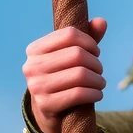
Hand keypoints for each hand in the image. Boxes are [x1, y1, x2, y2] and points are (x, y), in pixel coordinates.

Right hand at [23, 18, 107, 132]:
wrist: (48, 110)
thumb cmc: (62, 75)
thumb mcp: (71, 54)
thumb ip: (87, 37)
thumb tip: (101, 22)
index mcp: (35, 49)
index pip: (69, 34)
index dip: (89, 42)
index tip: (95, 52)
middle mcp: (31, 66)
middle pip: (77, 54)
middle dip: (95, 63)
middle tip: (99, 70)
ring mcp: (36, 86)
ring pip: (80, 75)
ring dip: (98, 80)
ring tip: (100, 82)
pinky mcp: (46, 104)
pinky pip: (78, 94)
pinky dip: (94, 93)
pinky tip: (98, 94)